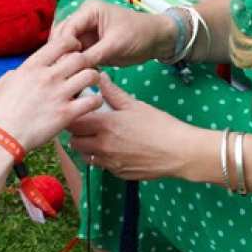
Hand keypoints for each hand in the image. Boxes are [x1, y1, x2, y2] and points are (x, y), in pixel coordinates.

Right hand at [0, 37, 103, 150]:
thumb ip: (15, 74)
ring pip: (90, 75)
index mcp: (32, 67)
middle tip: (85, 69)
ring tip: (91, 85)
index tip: (74, 50)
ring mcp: (59, 95)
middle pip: (80, 57)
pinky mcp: (66, 114)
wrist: (0, 138)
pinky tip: (92, 103)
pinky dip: (96, 100)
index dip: (72, 43)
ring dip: (94, 78)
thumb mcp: (0, 85)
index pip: (61, 43)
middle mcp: (47, 77)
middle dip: (86, 61)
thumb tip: (20, 73)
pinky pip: (93, 101)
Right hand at [47, 0, 173, 69]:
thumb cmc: (139, 35)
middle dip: (61, 55)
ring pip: (68, 49)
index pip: (67, 29)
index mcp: (89, 11)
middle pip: (63, 38)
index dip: (62, 47)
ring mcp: (86, 33)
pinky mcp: (90, 46)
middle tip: (59, 75)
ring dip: (67, 62)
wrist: (157, 40)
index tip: (61, 65)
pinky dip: (75, 66)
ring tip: (64, 79)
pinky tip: (72, 79)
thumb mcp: (115, 45)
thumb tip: (73, 67)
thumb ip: (93, 55)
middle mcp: (83, 20)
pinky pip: (77, 56)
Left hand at [67, 78, 201, 180]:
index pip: (73, 122)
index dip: (72, 116)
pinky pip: (100, 166)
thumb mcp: (135, 105)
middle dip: (76, 133)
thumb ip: (113, 92)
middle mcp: (102, 146)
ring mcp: (109, 162)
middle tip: (85, 125)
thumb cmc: (160, 126)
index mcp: (105, 125)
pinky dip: (101, 158)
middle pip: (74, 141)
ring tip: (97, 138)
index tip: (77, 112)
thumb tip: (100, 78)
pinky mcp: (117, 173)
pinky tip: (114, 149)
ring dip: (86, 147)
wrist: (179, 152)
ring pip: (84, 156)